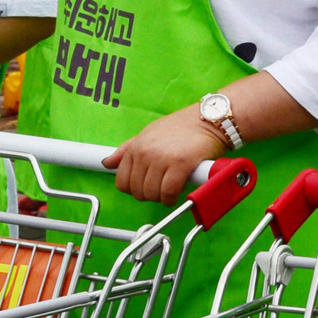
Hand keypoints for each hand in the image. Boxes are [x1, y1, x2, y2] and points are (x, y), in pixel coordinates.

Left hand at [103, 109, 228, 205]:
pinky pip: (168, 192)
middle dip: (149, 194)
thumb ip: (127, 149)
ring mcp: (162, 159)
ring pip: (151, 194)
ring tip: (170, 190)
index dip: (134, 189)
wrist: (210, 118)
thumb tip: (107, 163)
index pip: (122, 181)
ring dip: (160, 197)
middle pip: (137, 190)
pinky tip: (176, 194)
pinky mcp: (180, 165)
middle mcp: (145, 153)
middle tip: (161, 189)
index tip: (145, 187)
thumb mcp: (149, 133)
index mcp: (136, 146)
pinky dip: (171, 199)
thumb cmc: (184, 125)